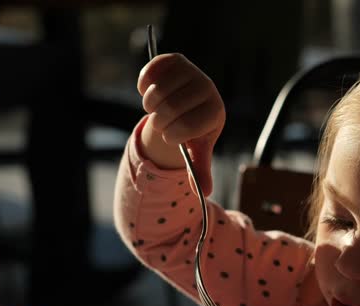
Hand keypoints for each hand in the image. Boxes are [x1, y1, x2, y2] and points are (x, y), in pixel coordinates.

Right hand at [137, 53, 224, 193]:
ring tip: (156, 108)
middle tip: (161, 122)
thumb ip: (199, 169)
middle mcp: (208, 88)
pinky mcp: (175, 60)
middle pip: (170, 109)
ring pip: (158, 90)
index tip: (171, 136)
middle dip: (159, 121)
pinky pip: (150, 72)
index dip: (172, 135)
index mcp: (215, 112)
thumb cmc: (194, 130)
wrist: (192, 102)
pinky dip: (143, 85)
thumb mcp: (197, 150)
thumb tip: (205, 192)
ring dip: (149, 104)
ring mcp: (192, 71)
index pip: (188, 127)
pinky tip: (149, 90)